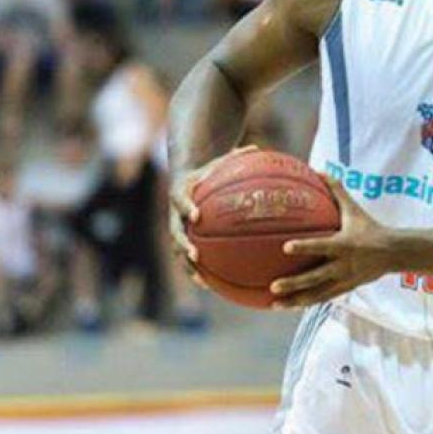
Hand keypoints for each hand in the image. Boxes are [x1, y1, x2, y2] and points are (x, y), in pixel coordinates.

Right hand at [168, 144, 259, 289]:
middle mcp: (174, 213)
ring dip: (187, 265)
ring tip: (200, 279)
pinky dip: (195, 271)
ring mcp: (176, 228)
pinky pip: (186, 258)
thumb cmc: (206, 172)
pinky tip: (209, 285)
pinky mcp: (182, 239)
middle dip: (184, 244)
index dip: (186, 208)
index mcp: (181, 192)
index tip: (196, 215)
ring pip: (178, 250)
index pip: (180, 200)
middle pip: (175, 231)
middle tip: (195, 254)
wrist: (183, 182)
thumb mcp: (218, 162)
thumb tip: (257, 148)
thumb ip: (235, 157)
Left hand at [269, 176, 393, 308]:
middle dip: (294, 283)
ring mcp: (344, 280)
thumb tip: (319, 170)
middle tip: (273, 285)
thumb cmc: (370, 227)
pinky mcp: (345, 289)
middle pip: (316, 277)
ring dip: (295, 300)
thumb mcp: (354, 209)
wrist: (393, 253)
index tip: (285, 247)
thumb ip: (336, 191)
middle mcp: (343, 265)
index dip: (304, 247)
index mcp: (344, 244)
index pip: (322, 246)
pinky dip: (305, 303)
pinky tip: (287, 306)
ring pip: (317, 294)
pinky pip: (322, 298)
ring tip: (274, 304)